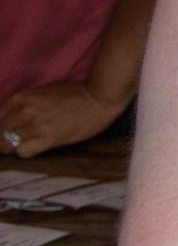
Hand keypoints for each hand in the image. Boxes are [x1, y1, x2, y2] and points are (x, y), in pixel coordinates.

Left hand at [1, 80, 128, 158]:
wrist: (100, 96)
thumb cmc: (75, 93)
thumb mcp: (42, 93)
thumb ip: (23, 105)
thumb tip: (9, 120)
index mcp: (20, 98)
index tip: (6, 133)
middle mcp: (24, 110)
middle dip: (3, 140)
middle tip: (17, 141)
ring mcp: (35, 124)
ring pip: (6, 145)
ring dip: (13, 147)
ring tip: (27, 144)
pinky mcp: (49, 138)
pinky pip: (23, 152)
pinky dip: (25, 152)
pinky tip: (35, 147)